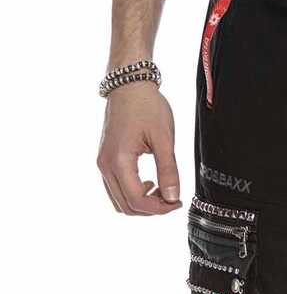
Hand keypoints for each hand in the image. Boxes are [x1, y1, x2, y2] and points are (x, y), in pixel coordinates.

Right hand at [97, 83, 180, 214]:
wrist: (128, 85)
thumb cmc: (146, 106)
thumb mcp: (164, 138)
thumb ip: (168, 170)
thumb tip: (173, 197)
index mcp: (119, 160)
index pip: (137, 201)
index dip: (159, 208)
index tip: (177, 202)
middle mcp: (105, 165)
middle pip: (126, 206)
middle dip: (151, 209)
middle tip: (173, 198)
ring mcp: (103, 163)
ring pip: (119, 201)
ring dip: (142, 203)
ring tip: (162, 190)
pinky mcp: (105, 160)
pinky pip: (116, 189)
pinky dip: (133, 194)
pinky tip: (150, 183)